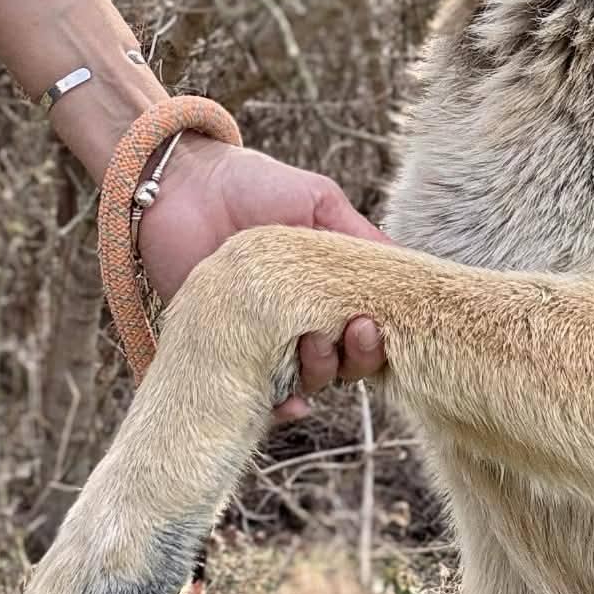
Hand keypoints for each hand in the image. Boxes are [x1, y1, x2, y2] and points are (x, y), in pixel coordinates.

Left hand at [135, 135, 385, 417]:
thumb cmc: (253, 187)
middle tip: (351, 332)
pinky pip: (257, 396)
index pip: (366, 330)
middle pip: (344, 363)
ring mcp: (262, 341)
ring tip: (312, 346)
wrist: (182, 187)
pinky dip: (279, 406)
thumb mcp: (318, 201)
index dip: (380, 337)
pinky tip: (291, 402)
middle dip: (356, 357)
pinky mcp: (223, 353)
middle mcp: (299, 323)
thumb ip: (360, 236)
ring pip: (306, 381)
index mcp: (326, 293)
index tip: (376, 322)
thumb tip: (411, 268)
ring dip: (319, 373)